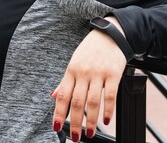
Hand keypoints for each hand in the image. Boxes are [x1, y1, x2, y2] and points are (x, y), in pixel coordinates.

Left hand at [51, 17, 126, 141]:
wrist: (110, 35)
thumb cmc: (90, 50)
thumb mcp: (73, 63)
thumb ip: (65, 82)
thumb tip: (53, 96)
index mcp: (71, 71)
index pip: (62, 95)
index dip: (58, 112)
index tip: (55, 126)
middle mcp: (83, 73)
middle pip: (77, 101)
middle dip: (74, 122)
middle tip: (74, 137)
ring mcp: (98, 74)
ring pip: (93, 101)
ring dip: (91, 120)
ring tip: (89, 133)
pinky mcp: (113, 74)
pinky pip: (110, 95)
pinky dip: (108, 110)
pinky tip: (106, 120)